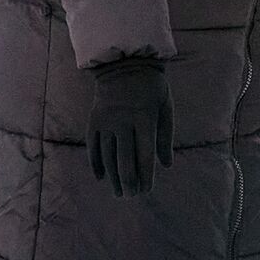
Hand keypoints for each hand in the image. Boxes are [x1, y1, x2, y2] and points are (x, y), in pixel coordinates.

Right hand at [87, 56, 174, 196]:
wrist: (124, 64)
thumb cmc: (152, 88)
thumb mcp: (166, 108)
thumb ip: (165, 137)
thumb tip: (167, 165)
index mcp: (144, 119)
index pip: (145, 154)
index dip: (145, 175)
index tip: (146, 190)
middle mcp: (123, 122)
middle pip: (124, 159)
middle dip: (128, 181)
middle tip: (131, 196)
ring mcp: (106, 122)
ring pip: (108, 156)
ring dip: (112, 177)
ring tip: (118, 192)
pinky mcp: (94, 120)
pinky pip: (93, 146)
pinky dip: (96, 163)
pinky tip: (100, 177)